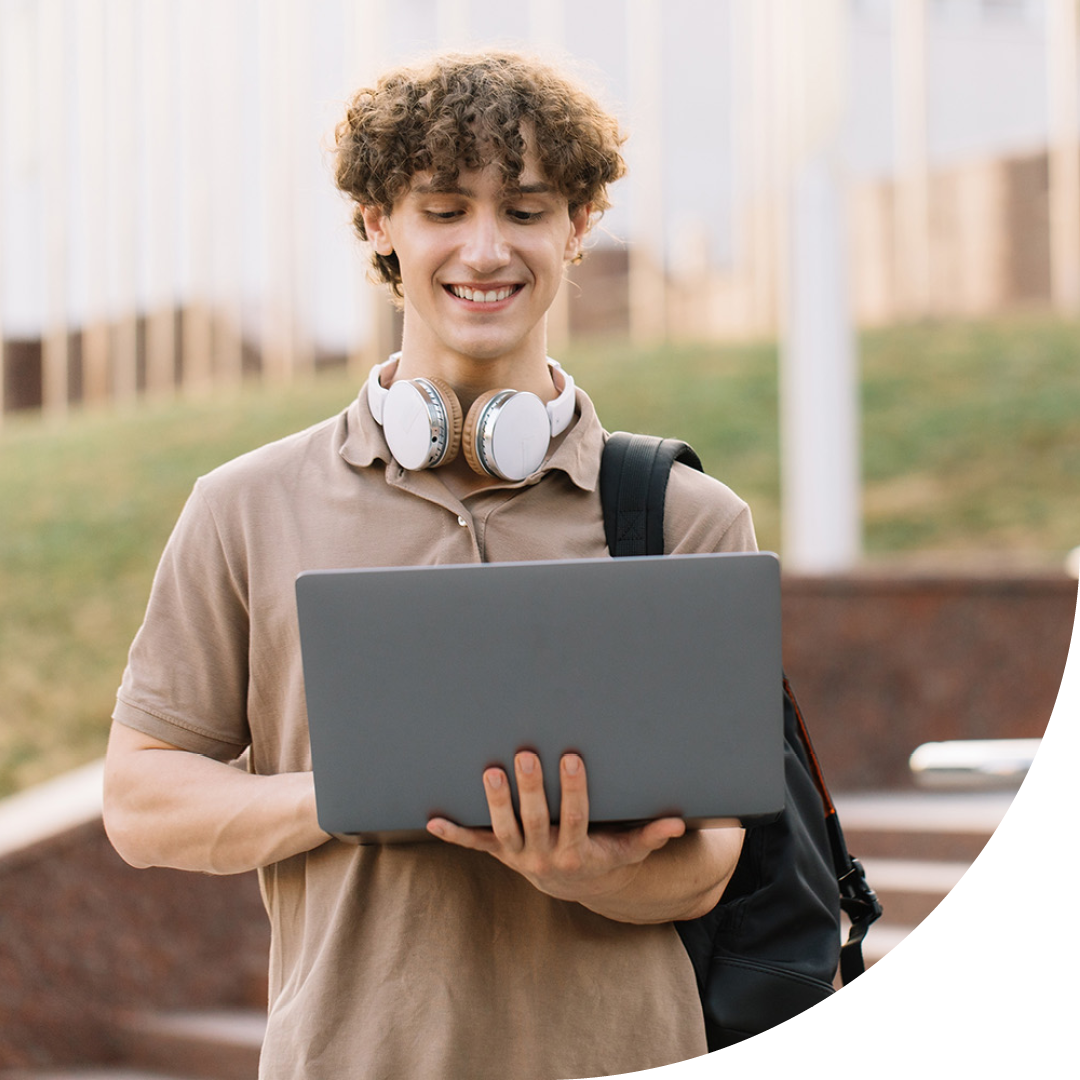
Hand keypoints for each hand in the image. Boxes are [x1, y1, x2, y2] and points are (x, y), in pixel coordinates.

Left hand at [426, 751, 686, 908]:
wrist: (572, 883)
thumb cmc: (604, 855)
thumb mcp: (629, 849)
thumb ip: (651, 836)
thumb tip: (679, 824)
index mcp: (576, 850)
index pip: (575, 816)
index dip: (573, 789)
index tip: (570, 758)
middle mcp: (544, 856)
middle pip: (535, 820)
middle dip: (529, 788)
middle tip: (524, 754)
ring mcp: (518, 855)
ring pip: (503, 830)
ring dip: (494, 803)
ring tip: (490, 771)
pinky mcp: (499, 853)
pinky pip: (474, 845)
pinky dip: (454, 834)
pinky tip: (433, 820)